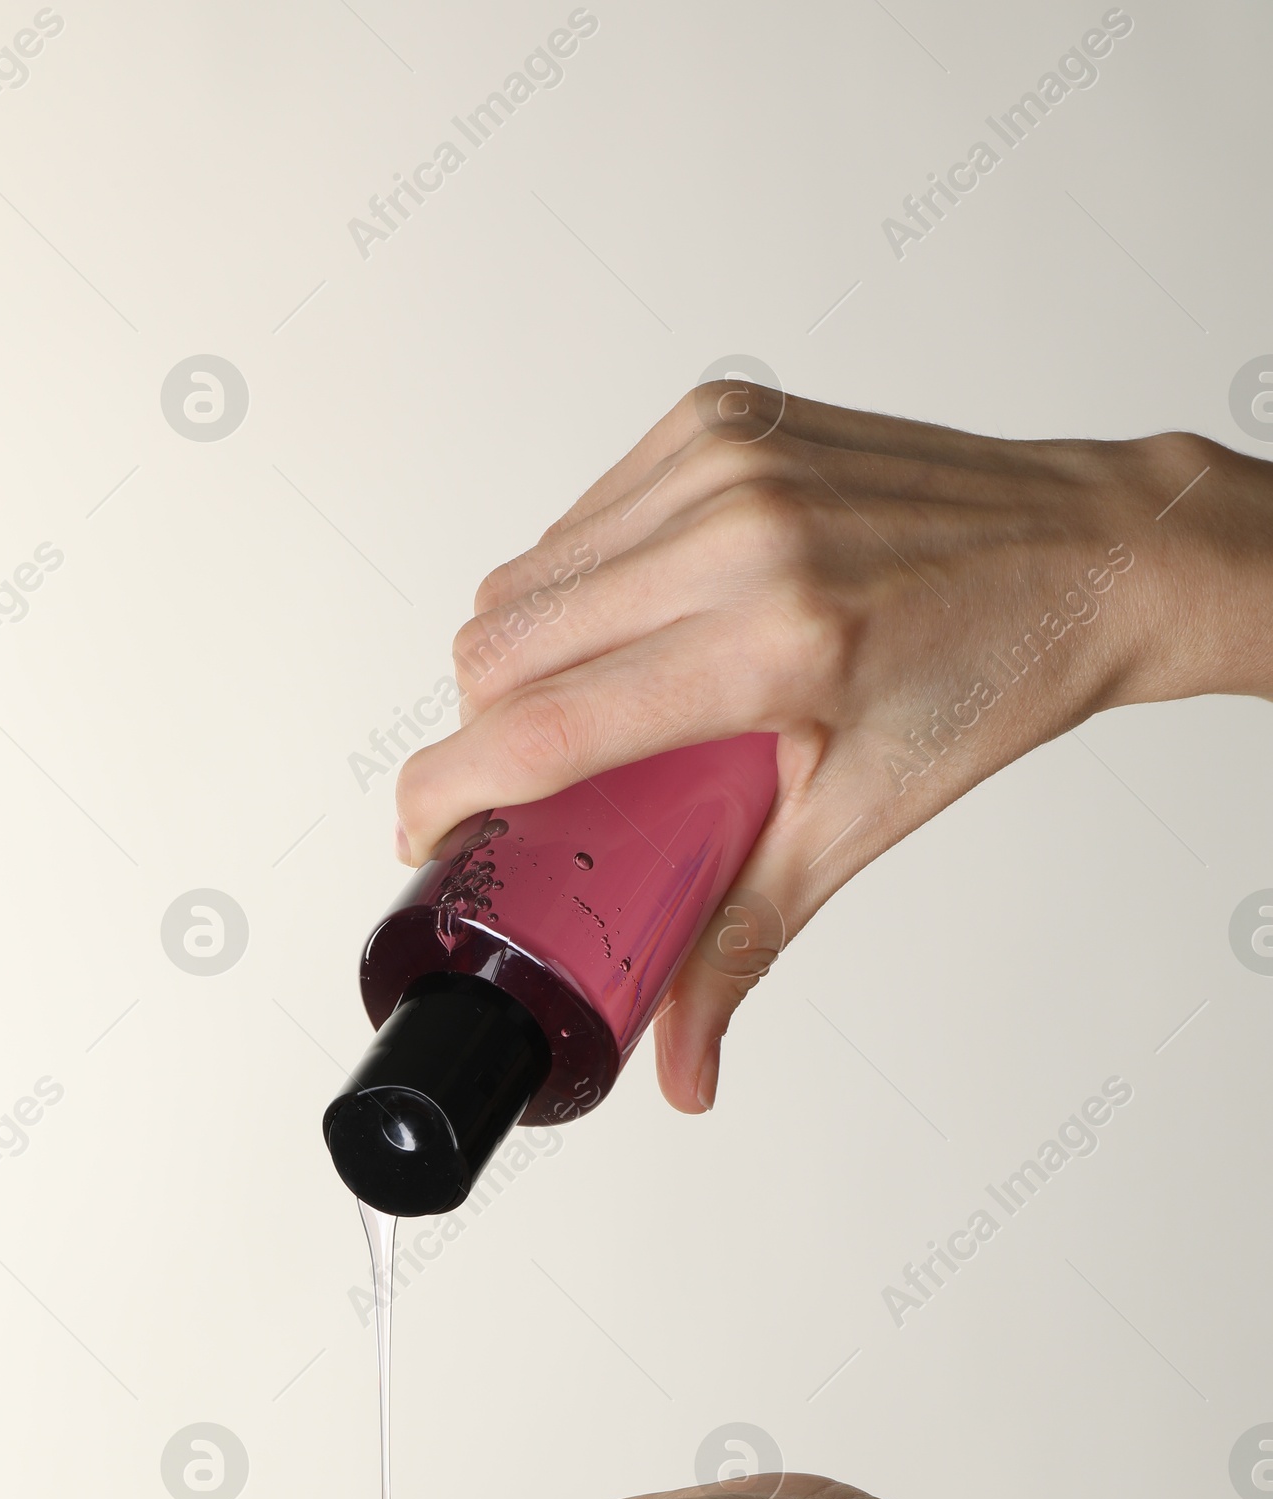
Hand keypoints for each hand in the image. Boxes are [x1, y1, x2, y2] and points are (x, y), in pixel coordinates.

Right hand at [394, 385, 1272, 1111]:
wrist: (1089, 554)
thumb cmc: (988, 681)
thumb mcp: (855, 826)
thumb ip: (739, 946)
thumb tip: (679, 1070)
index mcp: (771, 645)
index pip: (540, 729)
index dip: (447, 794)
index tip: (423, 839)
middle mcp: (737, 533)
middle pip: (497, 646)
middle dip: (481, 733)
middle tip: (528, 792)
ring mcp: (724, 459)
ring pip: (524, 576)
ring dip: (521, 657)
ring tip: (593, 711)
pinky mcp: (721, 414)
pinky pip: (581, 516)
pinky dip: (576, 582)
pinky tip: (636, 627)